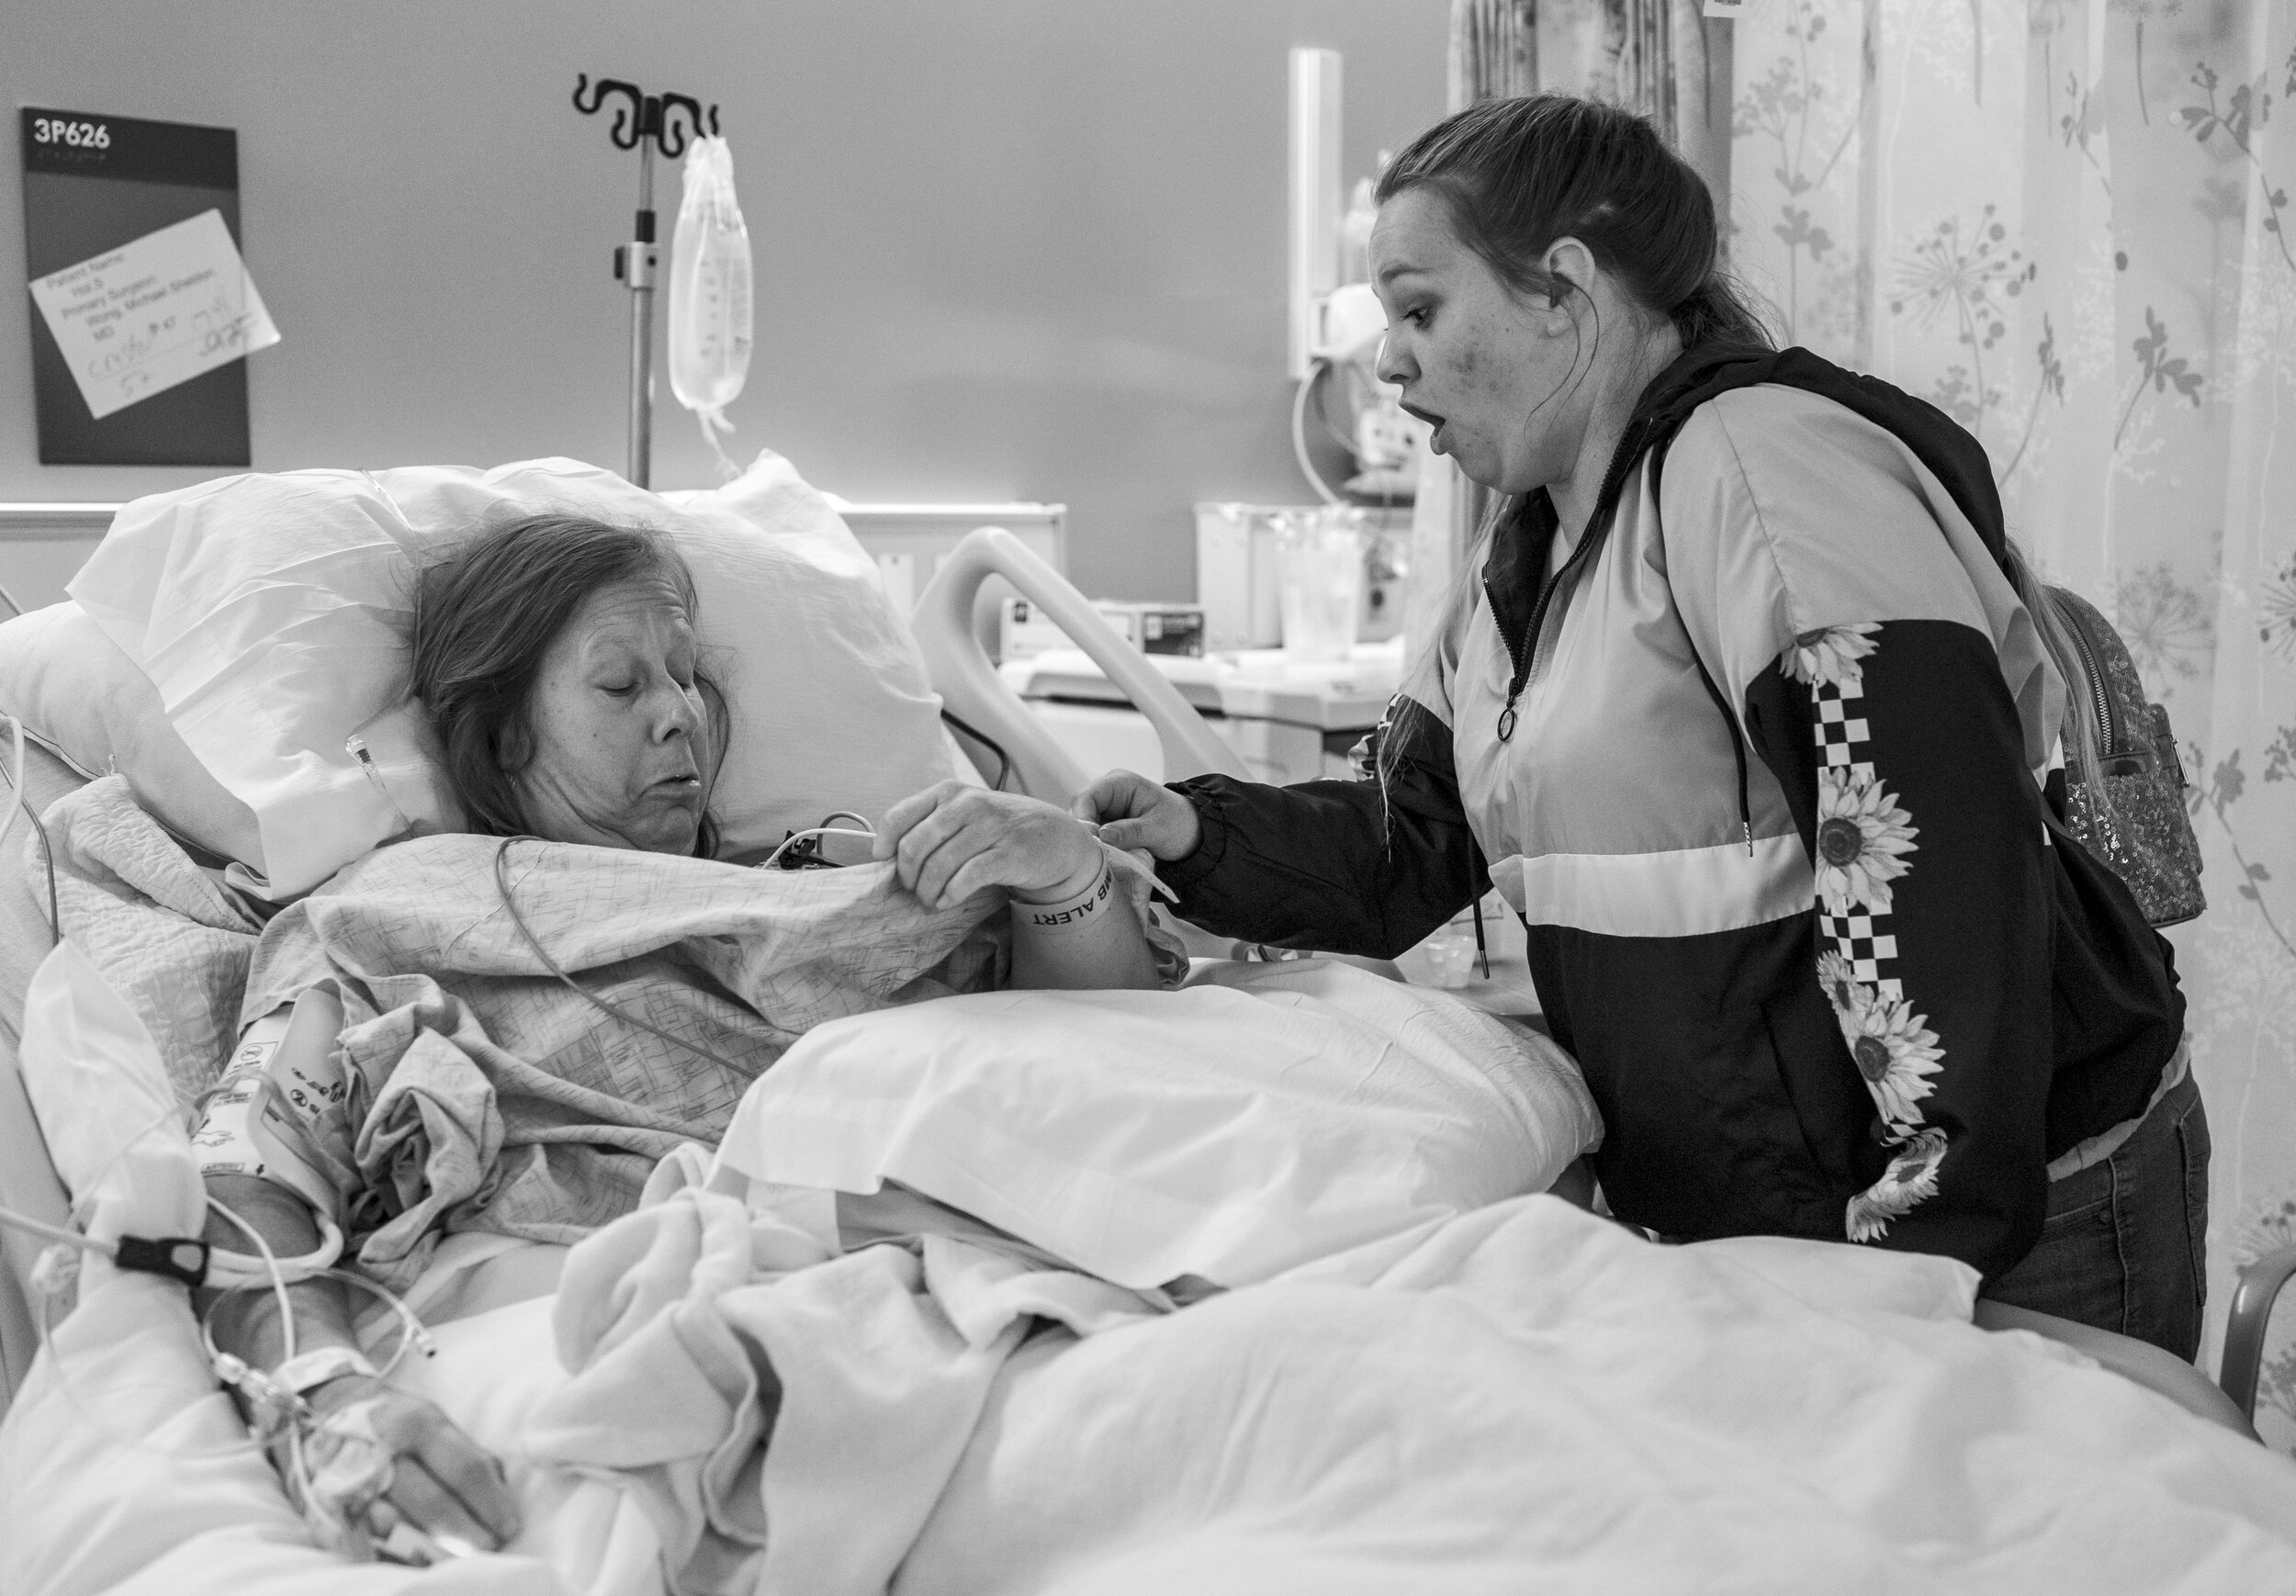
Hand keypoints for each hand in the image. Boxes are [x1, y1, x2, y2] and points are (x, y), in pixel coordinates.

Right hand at [297, 1374, 520, 1554]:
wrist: (319, 1404)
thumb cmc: (391, 1419)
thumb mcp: (431, 1421)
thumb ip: (466, 1454)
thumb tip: (500, 1494)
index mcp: (418, 1424)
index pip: (465, 1469)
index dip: (490, 1503)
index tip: (508, 1529)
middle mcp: (385, 1450)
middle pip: (433, 1503)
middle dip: (465, 1534)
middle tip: (487, 1552)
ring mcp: (350, 1479)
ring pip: (397, 1527)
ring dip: (429, 1552)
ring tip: (454, 1564)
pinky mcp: (324, 1504)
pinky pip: (359, 1541)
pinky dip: (386, 1557)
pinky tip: (408, 1565)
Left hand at [875, 781, 1102, 909]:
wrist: (1056, 836)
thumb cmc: (1002, 828)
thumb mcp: (966, 813)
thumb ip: (932, 824)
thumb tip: (891, 855)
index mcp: (949, 793)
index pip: (899, 816)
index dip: (885, 844)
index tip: (885, 862)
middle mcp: (968, 806)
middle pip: (915, 846)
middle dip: (908, 876)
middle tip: (913, 889)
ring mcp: (990, 828)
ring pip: (939, 865)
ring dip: (927, 891)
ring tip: (930, 900)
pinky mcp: (1009, 853)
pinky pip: (967, 878)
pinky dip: (951, 894)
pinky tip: (947, 901)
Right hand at [1069, 770, 1201, 861]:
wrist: (1193, 833)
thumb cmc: (1180, 824)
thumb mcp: (1158, 829)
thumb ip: (1130, 832)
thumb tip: (1102, 835)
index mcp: (1120, 783)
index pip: (1087, 797)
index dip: (1082, 820)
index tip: (1090, 843)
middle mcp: (1108, 794)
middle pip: (1079, 812)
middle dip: (1084, 835)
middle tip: (1093, 857)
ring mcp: (1106, 811)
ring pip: (1083, 827)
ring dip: (1090, 844)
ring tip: (1100, 862)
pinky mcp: (1107, 826)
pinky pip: (1093, 837)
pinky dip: (1097, 850)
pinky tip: (1104, 861)